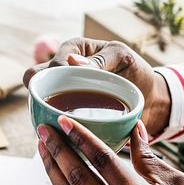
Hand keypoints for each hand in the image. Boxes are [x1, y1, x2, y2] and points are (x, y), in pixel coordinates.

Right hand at [23, 37, 171, 135]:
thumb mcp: (123, 58)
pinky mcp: (65, 111)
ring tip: (58, 123)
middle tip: (58, 107)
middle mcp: (61, 70)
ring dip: (42, 111)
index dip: (56, 77)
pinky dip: (51, 125)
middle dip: (39, 93)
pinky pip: (49, 117)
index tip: (70, 90)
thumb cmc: (136, 72)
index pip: (52, 62)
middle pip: (34, 79)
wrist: (150, 100)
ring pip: (37, 100)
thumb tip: (72, 62)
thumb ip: (100, 60)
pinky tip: (60, 135)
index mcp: (73, 49)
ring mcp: (61, 91)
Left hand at [36, 117, 183, 184]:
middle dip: (56, 149)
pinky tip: (59, 175)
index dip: (80, 137)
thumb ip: (149, 157)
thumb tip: (134, 129)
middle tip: (43, 130)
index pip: (100, 159)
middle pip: (76, 176)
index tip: (63, 120)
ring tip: (43, 149)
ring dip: (52, 170)